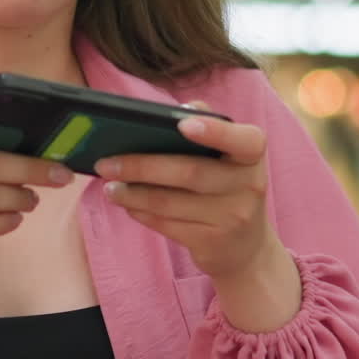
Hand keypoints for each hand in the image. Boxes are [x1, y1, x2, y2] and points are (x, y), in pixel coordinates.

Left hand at [94, 108, 300, 327]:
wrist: (246, 247)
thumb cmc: (228, 186)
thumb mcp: (230, 157)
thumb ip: (209, 126)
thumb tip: (178, 111)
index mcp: (252, 156)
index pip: (245, 140)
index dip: (214, 131)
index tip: (182, 125)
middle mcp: (248, 186)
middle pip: (189, 172)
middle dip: (141, 166)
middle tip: (106, 163)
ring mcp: (232, 218)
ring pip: (170, 203)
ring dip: (132, 193)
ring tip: (109, 186)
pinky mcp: (211, 243)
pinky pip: (167, 225)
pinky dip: (141, 212)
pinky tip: (126, 203)